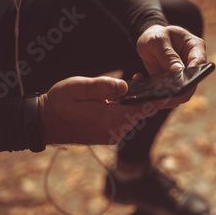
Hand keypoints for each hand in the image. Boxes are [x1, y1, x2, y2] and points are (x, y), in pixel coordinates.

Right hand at [39, 76, 163, 145]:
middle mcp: (114, 132)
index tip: (172, 87)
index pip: (144, 109)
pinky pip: (124, 122)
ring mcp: (111, 136)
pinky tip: (122, 97)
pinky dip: (126, 110)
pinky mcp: (107, 136)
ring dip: (136, 103)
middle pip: (141, 113)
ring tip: (135, 82)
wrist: (43, 123)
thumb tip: (126, 85)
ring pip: (133, 117)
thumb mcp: (79, 87)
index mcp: (110, 119)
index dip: (159, 98)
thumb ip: (104, 86)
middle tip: (151, 78)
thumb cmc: (59, 102)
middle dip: (148, 97)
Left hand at [136, 25, 206, 106]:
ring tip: (151, 96)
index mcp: (195, 47)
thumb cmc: (155, 35)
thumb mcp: (158, 40)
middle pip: (192, 83)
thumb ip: (167, 54)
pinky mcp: (174, 85)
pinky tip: (145, 94)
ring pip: (181, 94)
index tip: (181, 82)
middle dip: (179, 92)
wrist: (148, 41)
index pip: (199, 63)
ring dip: (167, 98)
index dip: (193, 74)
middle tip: (162, 95)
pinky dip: (158, 98)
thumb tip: (178, 71)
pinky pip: (169, 96)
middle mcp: (193, 64)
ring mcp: (184, 76)